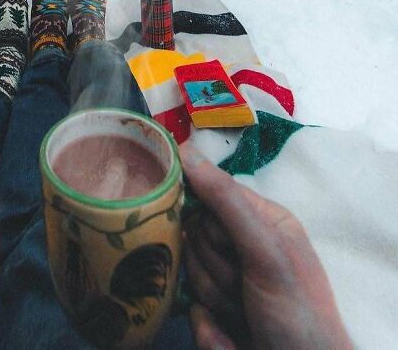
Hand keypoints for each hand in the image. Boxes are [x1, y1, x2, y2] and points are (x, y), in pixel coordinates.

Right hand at [180, 144, 351, 349]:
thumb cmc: (296, 312)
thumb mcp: (266, 252)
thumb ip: (227, 202)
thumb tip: (185, 151)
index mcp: (262, 219)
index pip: (211, 191)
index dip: (202, 208)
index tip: (201, 224)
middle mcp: (243, 244)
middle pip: (195, 233)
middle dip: (214, 264)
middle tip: (243, 284)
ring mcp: (227, 279)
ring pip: (189, 270)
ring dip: (214, 296)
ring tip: (245, 313)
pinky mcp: (214, 312)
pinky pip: (190, 307)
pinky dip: (209, 326)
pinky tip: (233, 334)